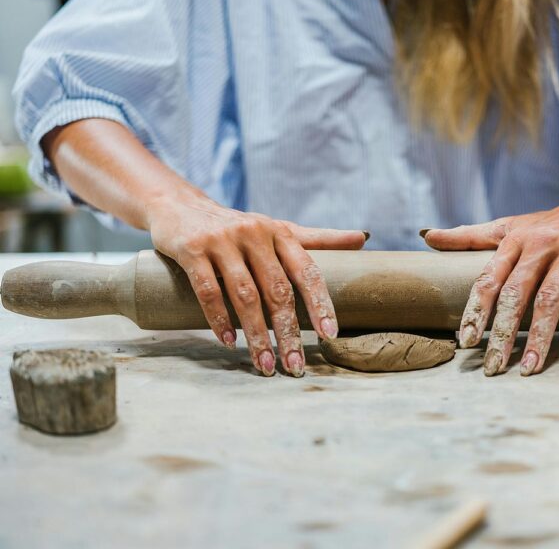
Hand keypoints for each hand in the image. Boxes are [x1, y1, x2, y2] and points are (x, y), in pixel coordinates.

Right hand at [147, 192, 366, 376]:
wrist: (180, 206)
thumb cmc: (238, 226)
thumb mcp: (279, 228)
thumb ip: (319, 238)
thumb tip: (363, 238)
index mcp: (281, 233)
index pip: (307, 272)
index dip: (320, 304)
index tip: (329, 336)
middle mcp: (255, 234)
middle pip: (277, 291)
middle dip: (288, 333)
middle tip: (295, 366)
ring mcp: (222, 241)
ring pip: (245, 295)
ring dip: (256, 335)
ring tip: (265, 365)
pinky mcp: (192, 249)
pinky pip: (208, 290)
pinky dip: (219, 319)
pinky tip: (228, 342)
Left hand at [422, 196, 558, 375]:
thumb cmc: (550, 222)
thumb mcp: (509, 225)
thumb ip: (469, 236)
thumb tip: (426, 236)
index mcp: (513, 240)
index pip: (489, 279)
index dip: (475, 311)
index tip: (465, 342)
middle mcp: (539, 245)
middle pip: (515, 294)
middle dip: (502, 333)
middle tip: (493, 367)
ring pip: (550, 300)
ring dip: (539, 338)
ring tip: (529, 369)